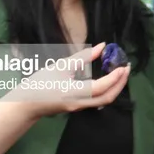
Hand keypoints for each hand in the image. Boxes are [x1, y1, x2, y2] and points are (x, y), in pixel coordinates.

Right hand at [11, 42, 130, 117]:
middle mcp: (79, 103)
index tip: (123, 65)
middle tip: (126, 67)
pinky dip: (108, 89)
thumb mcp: (60, 66)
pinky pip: (99, 100)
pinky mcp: (80, 107)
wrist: (26, 104)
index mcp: (72, 92)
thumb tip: (102, 46)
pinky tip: (109, 78)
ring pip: (105, 100)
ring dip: (116, 87)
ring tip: (120, 71)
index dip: (114, 78)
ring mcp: (80, 107)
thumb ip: (82, 57)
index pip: (99, 87)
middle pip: (108, 98)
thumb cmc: (40, 83)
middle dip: (121, 83)